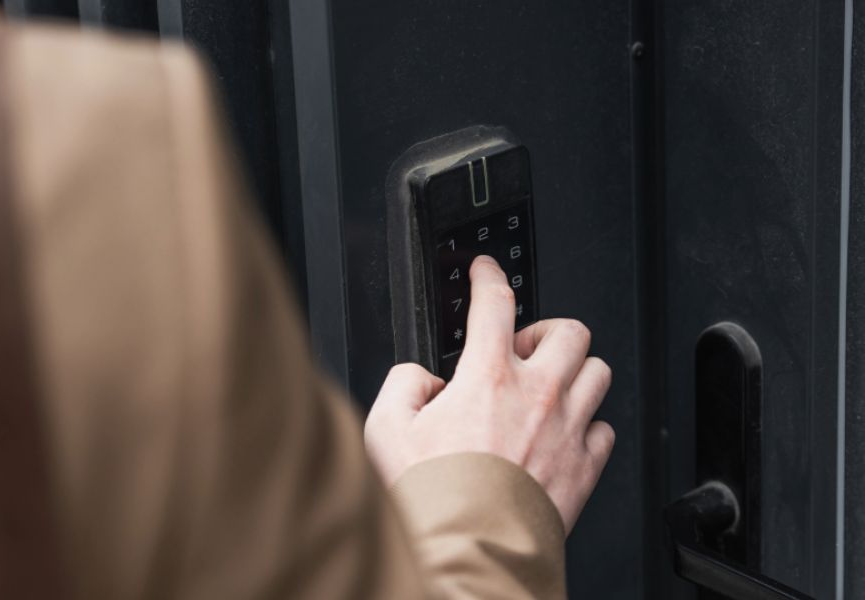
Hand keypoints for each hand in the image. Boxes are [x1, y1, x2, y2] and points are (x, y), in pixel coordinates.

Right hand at [364, 255, 613, 534]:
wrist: (468, 554)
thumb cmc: (430, 499)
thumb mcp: (385, 429)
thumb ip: (403, 384)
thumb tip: (423, 378)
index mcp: (487, 377)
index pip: (495, 301)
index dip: (488, 275)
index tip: (485, 271)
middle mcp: (536, 395)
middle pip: (569, 331)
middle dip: (546, 330)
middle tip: (523, 348)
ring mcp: (567, 430)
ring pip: (598, 372)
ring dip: (574, 371)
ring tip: (549, 386)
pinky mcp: (584, 468)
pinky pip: (604, 429)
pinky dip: (587, 425)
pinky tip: (563, 435)